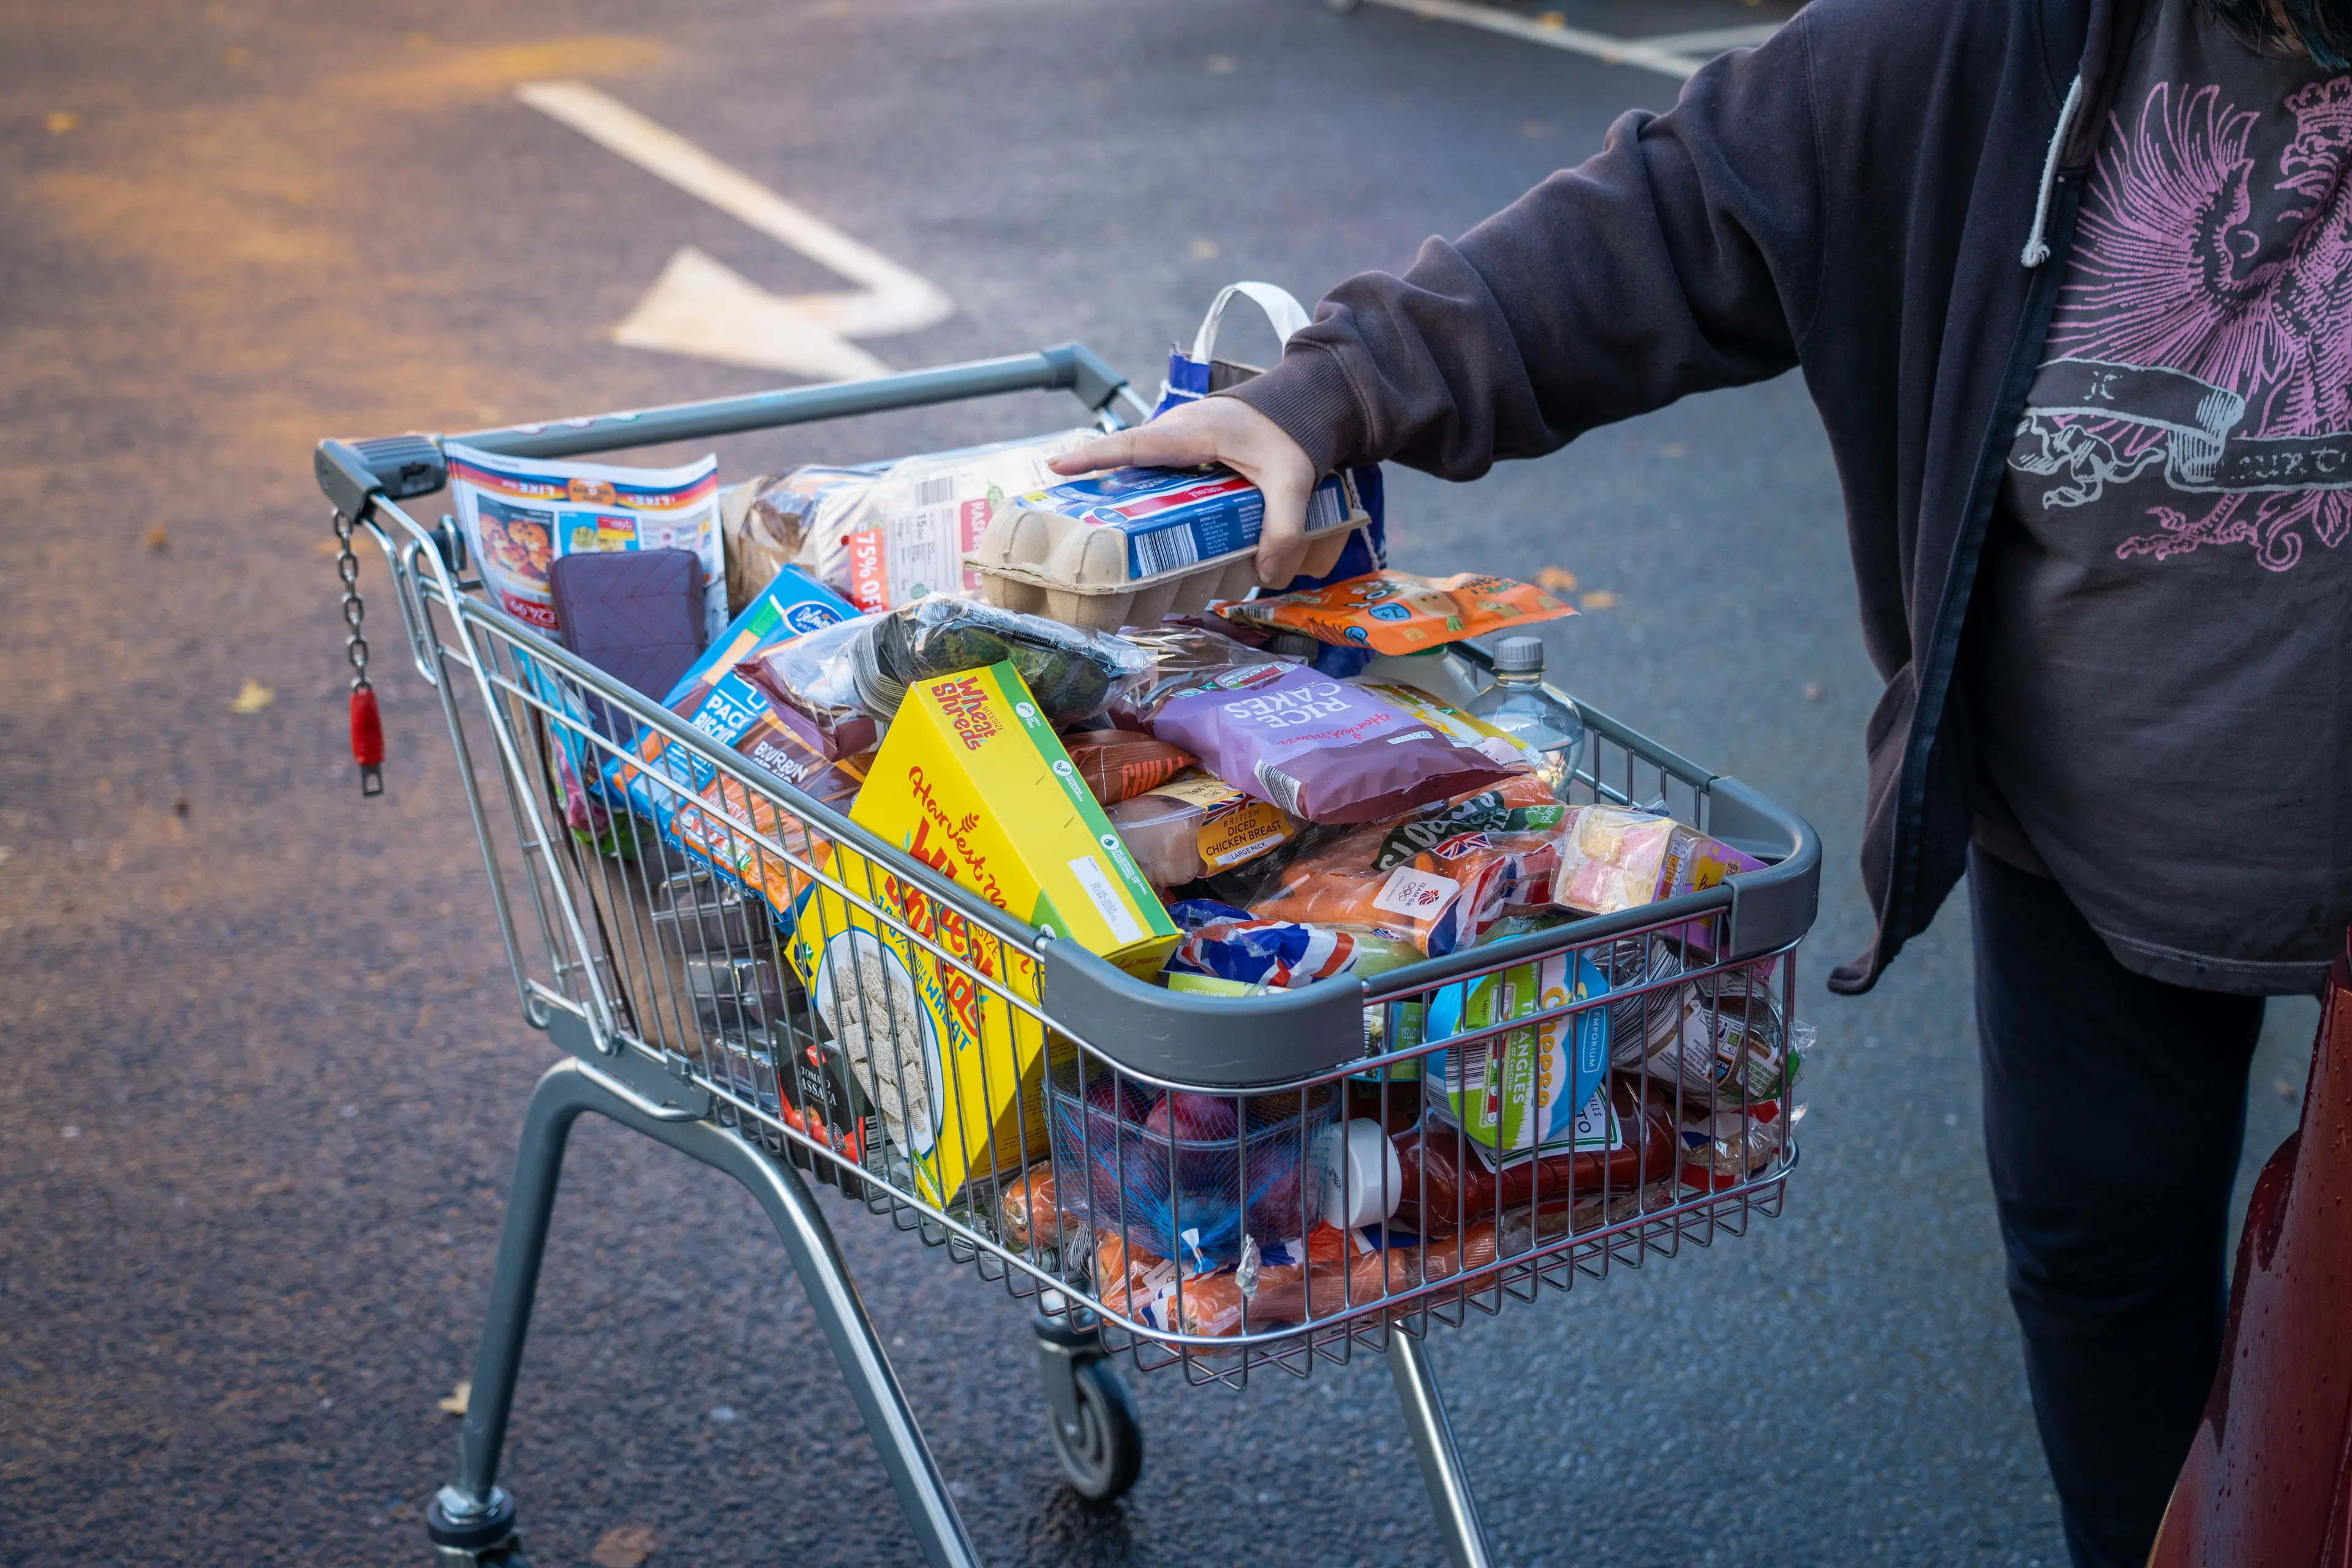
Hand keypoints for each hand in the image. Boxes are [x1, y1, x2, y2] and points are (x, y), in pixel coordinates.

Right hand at [1050, 397, 1349, 587]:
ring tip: (1114, 537)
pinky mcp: (1185, 454)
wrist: (1302, 403)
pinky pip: (1157, 477)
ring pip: (1142, 474)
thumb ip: (1285, 526)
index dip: (1096, 455)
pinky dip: (1148, 499)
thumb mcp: (1294, 478)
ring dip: (1128, 500)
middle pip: (1128, 465)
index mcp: (1193, 431)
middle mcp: (1176, 433)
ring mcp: (1177, 442)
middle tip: (1074, 520)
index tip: (1057, 465)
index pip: (1136, 444)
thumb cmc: (1292, 430)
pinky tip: (1153, 534)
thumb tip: (1267, 574)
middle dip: (1100, 489)